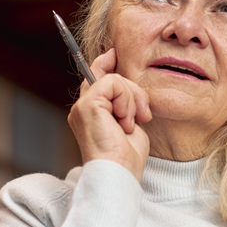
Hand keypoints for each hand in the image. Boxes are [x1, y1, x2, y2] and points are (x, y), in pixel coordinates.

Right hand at [67, 49, 151, 180]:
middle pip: (106, 74)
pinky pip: (113, 83)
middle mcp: (82, 109)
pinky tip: (125, 121)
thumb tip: (130, 87)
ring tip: (131, 123)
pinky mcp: (88, 105)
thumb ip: (125, 104)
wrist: (119, 173)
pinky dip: (127, 100)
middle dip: (132, 89)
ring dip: (132, 99)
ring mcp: (82, 106)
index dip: (105, 61)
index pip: (94, 76)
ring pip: (114, 79)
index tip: (116, 52)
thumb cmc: (126, 158)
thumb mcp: (130, 124)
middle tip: (144, 115)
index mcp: (91, 114)